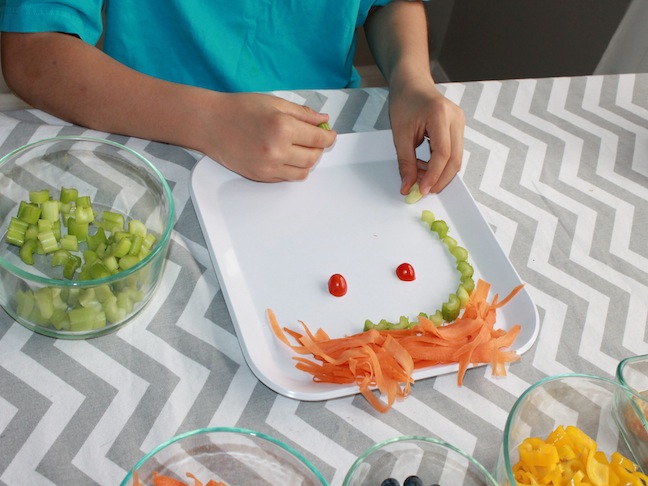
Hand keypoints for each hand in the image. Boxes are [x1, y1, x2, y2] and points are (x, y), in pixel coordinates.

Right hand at [199, 92, 336, 181]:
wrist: (211, 124)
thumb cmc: (239, 109)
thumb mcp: (275, 102)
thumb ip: (303, 114)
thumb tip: (323, 121)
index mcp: (283, 127)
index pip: (318, 139)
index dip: (328, 137)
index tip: (329, 135)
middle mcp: (277, 149)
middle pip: (313, 158)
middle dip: (319, 149)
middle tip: (314, 140)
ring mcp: (269, 166)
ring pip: (302, 172)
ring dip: (307, 161)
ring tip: (299, 149)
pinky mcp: (261, 176)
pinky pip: (286, 177)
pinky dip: (292, 168)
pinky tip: (285, 156)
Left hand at [389, 78, 464, 195]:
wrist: (412, 83)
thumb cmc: (404, 101)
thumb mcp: (399, 134)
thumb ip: (405, 162)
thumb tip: (408, 186)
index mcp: (440, 115)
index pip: (442, 153)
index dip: (433, 175)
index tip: (421, 190)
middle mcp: (456, 118)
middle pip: (455, 159)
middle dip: (440, 179)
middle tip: (422, 191)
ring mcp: (460, 123)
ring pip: (456, 158)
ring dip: (439, 173)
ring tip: (419, 176)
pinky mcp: (457, 128)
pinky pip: (453, 152)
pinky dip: (440, 164)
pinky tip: (425, 166)